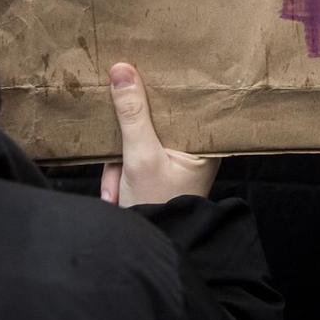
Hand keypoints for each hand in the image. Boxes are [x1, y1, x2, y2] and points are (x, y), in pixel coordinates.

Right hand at [99, 62, 220, 206]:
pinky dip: (119, 173)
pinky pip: (131, 157)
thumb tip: (122, 70)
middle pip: (153, 119)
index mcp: (203, 142)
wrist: (151, 249)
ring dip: (118, 164)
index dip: (157, 87)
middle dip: (126, 137)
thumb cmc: (159, 205)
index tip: (136, 70)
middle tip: (117, 146)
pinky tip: (116, 193)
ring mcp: (173, 161)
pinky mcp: (155, 171)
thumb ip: (131, 114)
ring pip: (136, 139)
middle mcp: (192, 148)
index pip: (180, 101)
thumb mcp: (140, 157)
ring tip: (117, 189)